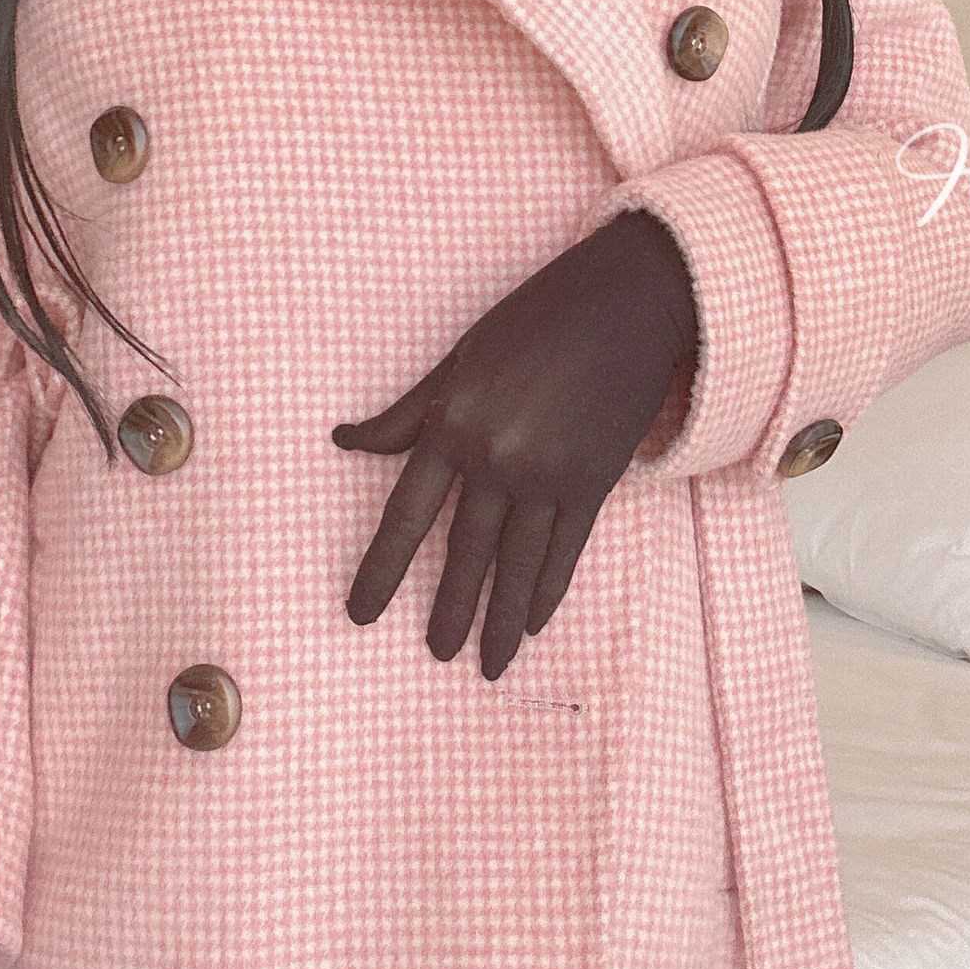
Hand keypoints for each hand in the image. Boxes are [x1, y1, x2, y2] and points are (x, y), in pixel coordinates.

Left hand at [332, 210, 697, 680]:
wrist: (624, 305)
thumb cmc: (534, 320)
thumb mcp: (459, 358)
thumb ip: (407, 412)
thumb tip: (346, 440)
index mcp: (454, 425)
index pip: (406, 514)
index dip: (382, 569)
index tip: (360, 612)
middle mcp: (497, 458)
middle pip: (465, 552)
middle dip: (450, 610)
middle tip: (436, 652)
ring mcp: (549, 474)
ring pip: (516, 564)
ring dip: (500, 619)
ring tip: (488, 663)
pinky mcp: (594, 481)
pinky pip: (565, 551)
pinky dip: (548, 590)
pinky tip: (534, 622)